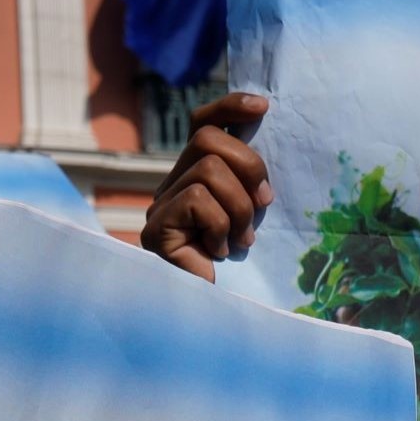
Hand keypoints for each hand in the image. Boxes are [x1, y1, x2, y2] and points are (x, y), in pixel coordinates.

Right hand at [140, 91, 272, 277]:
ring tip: (240, 239)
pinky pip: (197, 200)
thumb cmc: (241, 267)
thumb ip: (250, 183)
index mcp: (195, 177)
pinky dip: (220, 225)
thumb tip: (264, 152)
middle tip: (262, 204)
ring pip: (207, 170)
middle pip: (206, 140)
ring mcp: (160, 206)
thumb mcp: (252, 213)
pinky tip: (219, 251)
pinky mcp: (155, 228)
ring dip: (238, 207)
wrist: (214, 313)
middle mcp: (172, 185)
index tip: (263, 108)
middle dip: (247, 166)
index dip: (229, 108)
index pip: (202, 124)